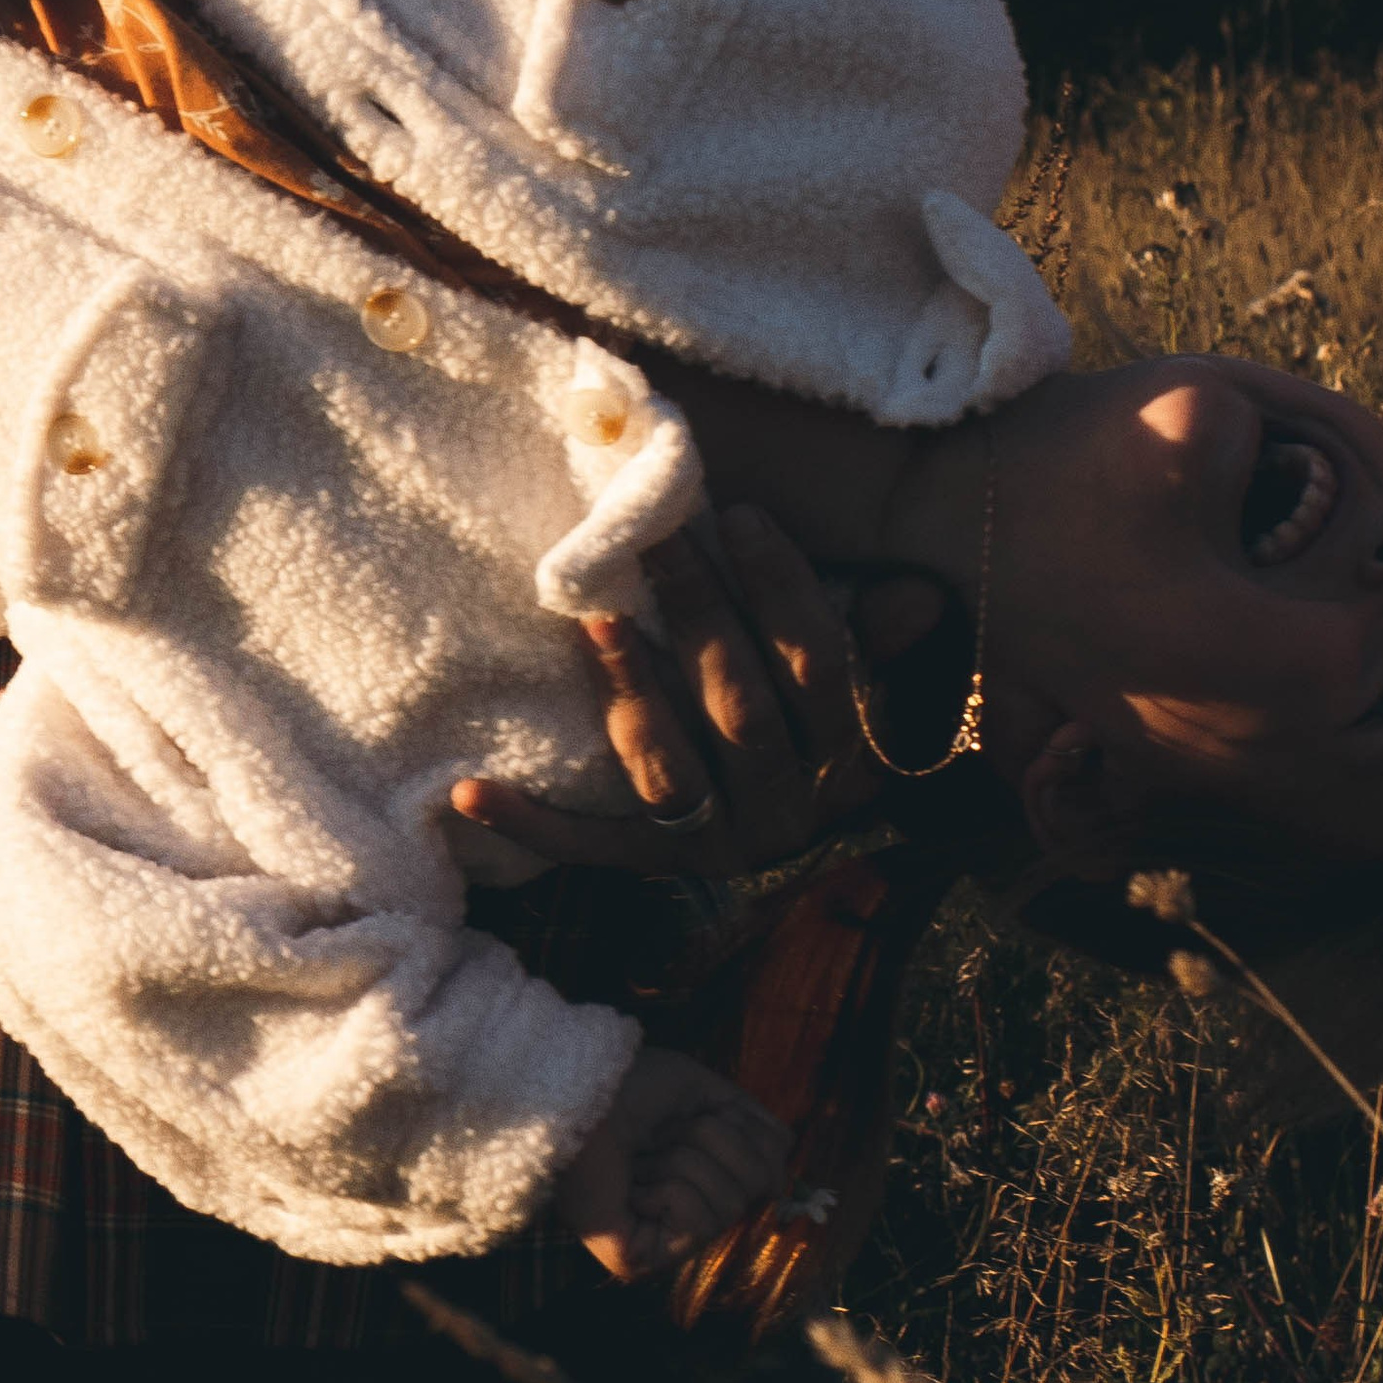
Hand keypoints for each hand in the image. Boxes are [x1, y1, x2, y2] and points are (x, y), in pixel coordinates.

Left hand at [449, 507, 873, 886]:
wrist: (799, 849)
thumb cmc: (819, 729)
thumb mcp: (864, 689)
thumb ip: (878, 641)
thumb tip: (915, 599)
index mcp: (850, 757)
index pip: (820, 666)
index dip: (784, 590)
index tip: (736, 515)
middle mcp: (788, 809)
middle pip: (740, 706)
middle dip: (698, 615)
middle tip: (652, 539)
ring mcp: (718, 843)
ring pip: (670, 766)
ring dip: (631, 689)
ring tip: (593, 619)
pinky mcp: (654, 867)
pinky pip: (589, 846)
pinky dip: (530, 822)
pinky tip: (467, 793)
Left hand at [553, 1043, 790, 1280]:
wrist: (575, 1094)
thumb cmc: (625, 1087)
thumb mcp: (700, 1092)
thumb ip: (750, 1123)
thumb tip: (784, 1165)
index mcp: (699, 1175)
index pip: (766, 1167)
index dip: (741, 1132)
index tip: (694, 1114)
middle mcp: (684, 1213)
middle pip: (753, 1185)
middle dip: (710, 1143)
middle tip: (659, 1135)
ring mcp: (663, 1241)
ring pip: (726, 1204)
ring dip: (681, 1162)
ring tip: (637, 1160)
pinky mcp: (641, 1260)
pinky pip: (698, 1223)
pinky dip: (669, 1189)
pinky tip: (633, 1188)